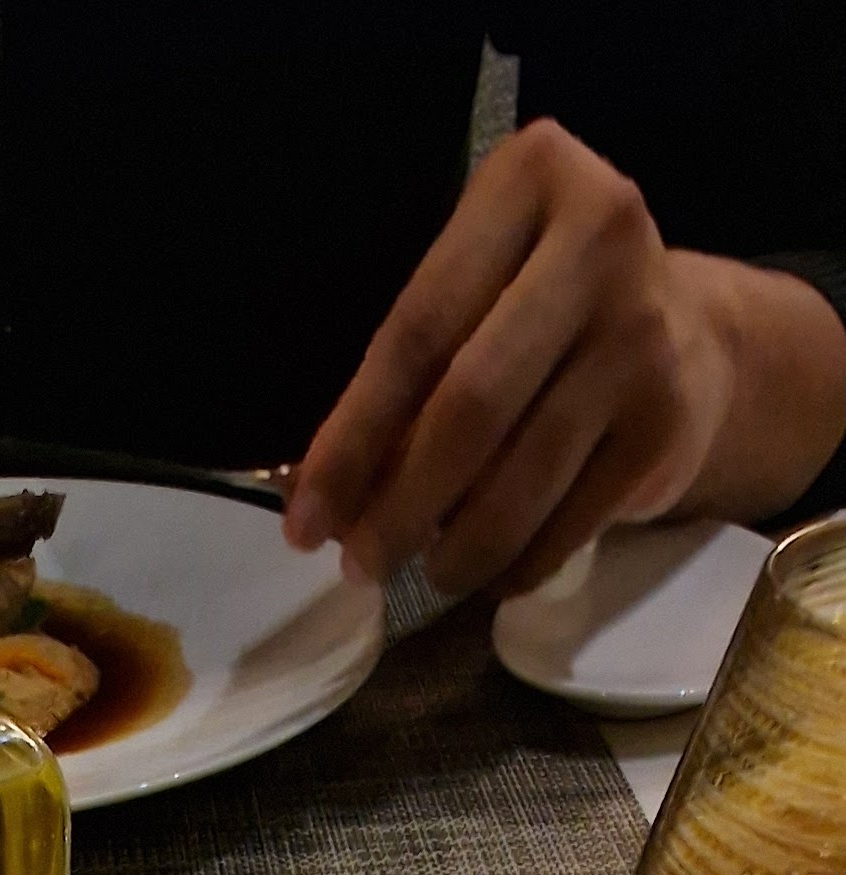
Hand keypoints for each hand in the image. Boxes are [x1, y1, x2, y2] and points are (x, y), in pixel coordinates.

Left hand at [283, 119, 845, 598]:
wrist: (691, 338)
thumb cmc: (544, 314)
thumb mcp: (479, 294)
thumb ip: (410, 370)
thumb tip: (325, 500)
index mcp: (531, 180)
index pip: (417, 328)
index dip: (352, 436)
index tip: (303, 519)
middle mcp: (600, 240)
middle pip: (469, 404)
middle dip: (398, 504)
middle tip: (357, 565)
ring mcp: (642, 334)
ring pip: (520, 476)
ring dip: (456, 547)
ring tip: (422, 575)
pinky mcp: (667, 421)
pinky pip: (569, 520)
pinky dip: (516, 562)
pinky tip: (488, 572)